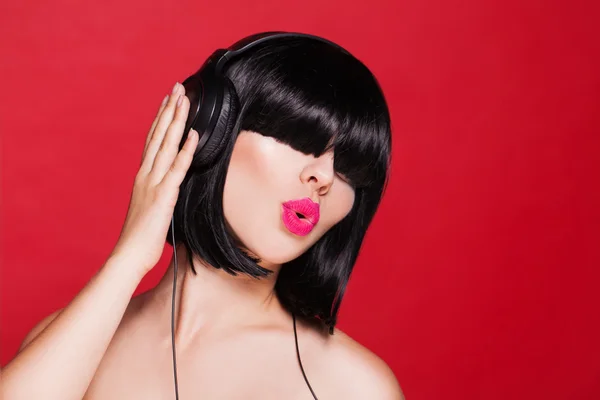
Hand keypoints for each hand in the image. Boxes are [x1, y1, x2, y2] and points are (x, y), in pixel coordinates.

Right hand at [110, 82, 198, 274]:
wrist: (129, 254)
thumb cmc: (140, 236)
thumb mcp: (149, 207)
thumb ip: (157, 191)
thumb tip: (168, 186)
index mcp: (142, 176)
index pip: (152, 140)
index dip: (161, 119)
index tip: (168, 101)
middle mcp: (146, 174)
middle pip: (158, 136)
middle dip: (169, 110)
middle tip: (177, 88)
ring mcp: (154, 183)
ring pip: (166, 145)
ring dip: (177, 121)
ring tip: (184, 100)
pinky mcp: (164, 195)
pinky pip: (177, 169)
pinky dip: (186, 150)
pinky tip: (194, 135)